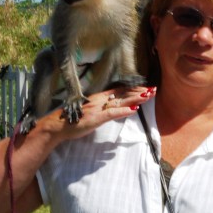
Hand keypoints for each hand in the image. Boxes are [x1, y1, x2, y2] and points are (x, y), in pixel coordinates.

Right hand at [41, 86, 155, 144]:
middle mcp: (100, 100)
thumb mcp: (92, 112)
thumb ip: (105, 109)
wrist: (59, 125)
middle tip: (154, 89)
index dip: (134, 89)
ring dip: (135, 98)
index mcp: (99, 98)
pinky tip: (134, 110)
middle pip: (123, 94)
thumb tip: (117, 109)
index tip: (146, 88)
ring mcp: (98, 108)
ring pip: (120, 101)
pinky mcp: (96, 118)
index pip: (120, 91)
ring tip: (148, 96)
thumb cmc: (74, 120)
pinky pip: (112, 113)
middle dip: (140, 91)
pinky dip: (124, 111)